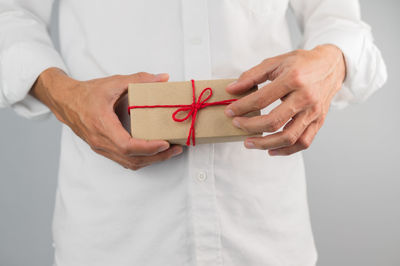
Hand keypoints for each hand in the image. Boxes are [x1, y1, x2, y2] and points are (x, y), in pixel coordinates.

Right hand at [31, 68, 182, 169]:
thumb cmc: (87, 93)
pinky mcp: (103, 149)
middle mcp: (101, 141)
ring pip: (129, 163)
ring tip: (169, 153)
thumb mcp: (114, 83)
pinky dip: (141, 160)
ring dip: (151, 160)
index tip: (165, 143)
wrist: (65, 101)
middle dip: (157, 157)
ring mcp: (101, 148)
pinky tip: (153, 153)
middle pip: (132, 159)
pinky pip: (124, 161)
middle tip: (176, 149)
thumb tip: (163, 78)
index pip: (127, 145)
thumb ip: (139, 79)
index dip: (147, 148)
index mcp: (102, 125)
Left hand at [225, 44, 345, 155]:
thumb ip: (252, 75)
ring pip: (289, 137)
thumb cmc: (302, 63)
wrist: (331, 66)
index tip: (230, 111)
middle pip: (274, 121)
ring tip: (249, 143)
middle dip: (250, 127)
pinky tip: (271, 150)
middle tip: (237, 125)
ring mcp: (314, 112)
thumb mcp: (276, 62)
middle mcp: (305, 97)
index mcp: (293, 79)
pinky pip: (303, 142)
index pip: (262, 99)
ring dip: (265, 144)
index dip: (242, 107)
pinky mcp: (319, 121)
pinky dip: (286, 150)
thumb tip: (232, 89)